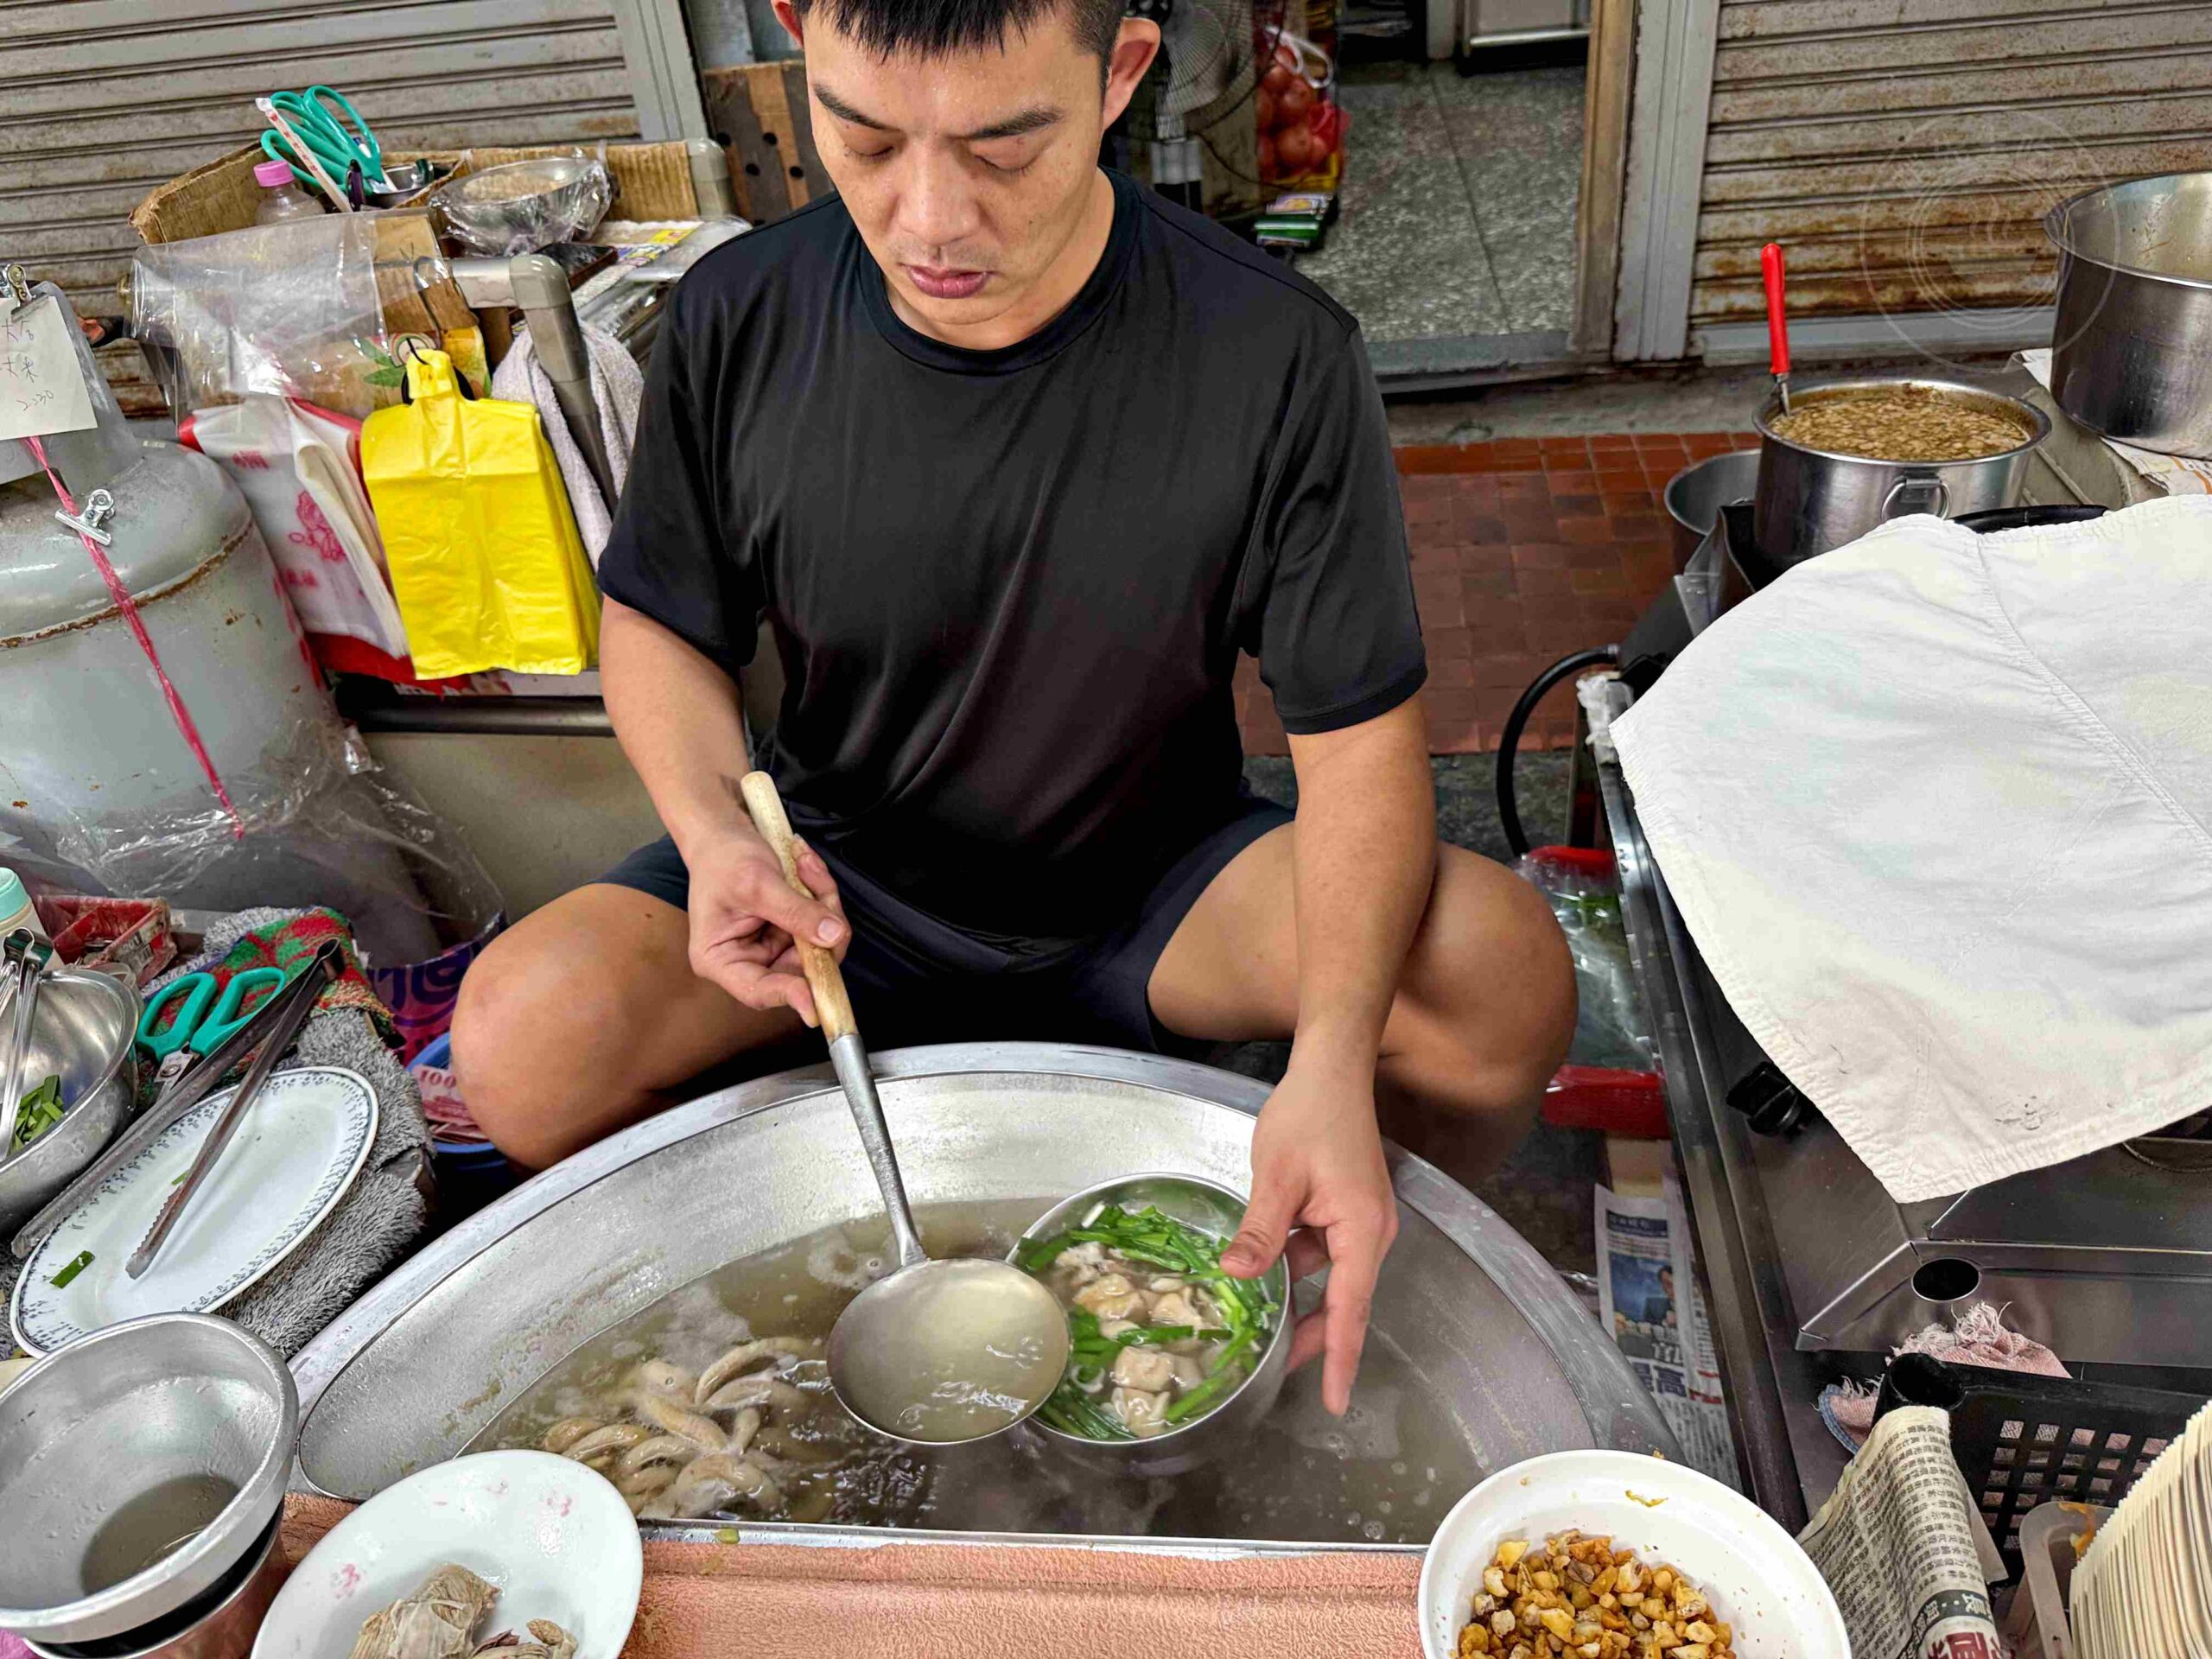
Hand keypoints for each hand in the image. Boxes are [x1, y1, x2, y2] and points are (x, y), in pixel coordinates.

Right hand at [682, 826, 847, 1025]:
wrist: (723, 834)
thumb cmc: (723, 859)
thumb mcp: (756, 883)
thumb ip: (794, 911)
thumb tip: (831, 936)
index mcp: (721, 960)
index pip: (759, 991)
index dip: (789, 997)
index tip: (815, 1002)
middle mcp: (748, 960)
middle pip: (801, 968)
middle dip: (819, 929)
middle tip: (820, 889)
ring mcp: (774, 946)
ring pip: (820, 944)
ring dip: (823, 903)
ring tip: (805, 866)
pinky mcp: (792, 930)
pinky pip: (823, 923)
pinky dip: (821, 894)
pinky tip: (805, 866)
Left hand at [1221, 1058, 1397, 1415]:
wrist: (1331, 1068)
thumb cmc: (1309, 1115)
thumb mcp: (1276, 1176)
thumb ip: (1260, 1230)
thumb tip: (1238, 1276)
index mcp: (1361, 1230)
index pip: (1351, 1309)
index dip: (1341, 1360)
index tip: (1337, 1403)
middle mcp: (1369, 1232)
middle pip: (1343, 1301)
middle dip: (1315, 1340)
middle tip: (1277, 1374)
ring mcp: (1359, 1220)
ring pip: (1329, 1277)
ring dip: (1300, 1301)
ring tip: (1261, 1331)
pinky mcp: (1344, 1208)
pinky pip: (1322, 1252)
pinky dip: (1296, 1268)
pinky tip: (1263, 1275)